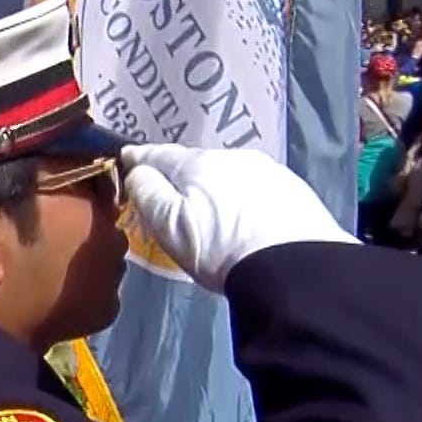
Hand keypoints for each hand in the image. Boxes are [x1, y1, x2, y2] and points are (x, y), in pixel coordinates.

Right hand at [121, 144, 357, 291]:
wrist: (294, 268)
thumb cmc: (219, 248)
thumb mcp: (168, 225)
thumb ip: (146, 192)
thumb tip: (138, 171)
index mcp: (197, 163)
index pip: (159, 154)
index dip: (139, 159)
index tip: (127, 161)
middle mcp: (233, 158)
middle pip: (195, 163)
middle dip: (180, 176)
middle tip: (169, 198)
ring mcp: (268, 172)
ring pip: (228, 174)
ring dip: (215, 186)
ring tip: (211, 211)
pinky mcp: (294, 191)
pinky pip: (255, 189)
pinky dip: (243, 199)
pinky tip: (245, 220)